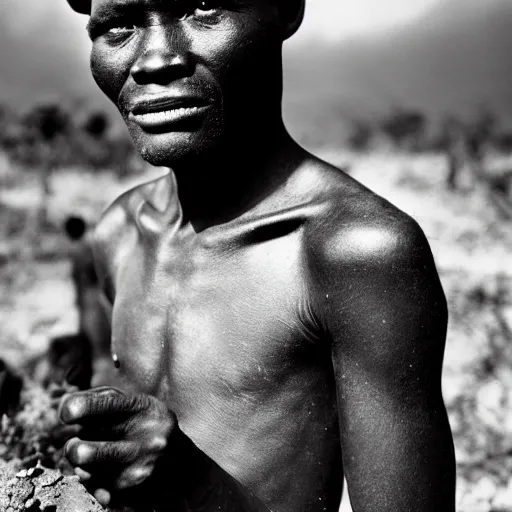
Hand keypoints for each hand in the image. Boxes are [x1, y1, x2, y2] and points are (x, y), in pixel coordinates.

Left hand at [58, 387, 175, 505]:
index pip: (99, 407)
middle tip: (78, 444)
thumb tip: (66, 408)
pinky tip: (106, 472)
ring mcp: (139, 470)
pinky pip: (93, 489)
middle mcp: (144, 440)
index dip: (74, 409)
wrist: (187, 465)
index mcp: (145, 410)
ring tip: (92, 457)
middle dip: (72, 447)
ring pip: (84, 473)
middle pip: (80, 450)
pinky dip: (94, 481)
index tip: (67, 413)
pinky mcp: (134, 494)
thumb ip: (104, 399)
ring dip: (82, 465)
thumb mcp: (138, 403)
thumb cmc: (150, 425)